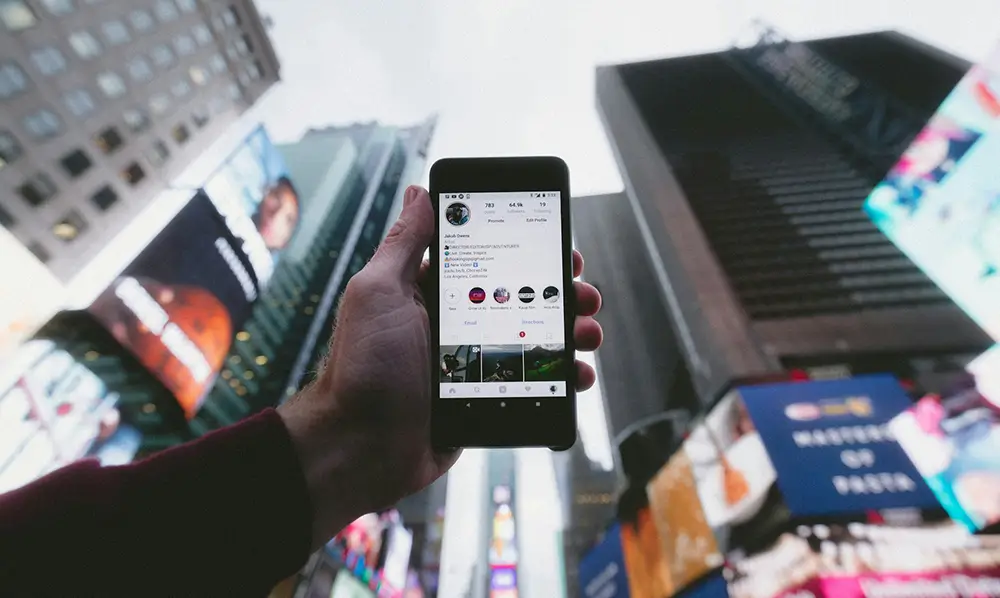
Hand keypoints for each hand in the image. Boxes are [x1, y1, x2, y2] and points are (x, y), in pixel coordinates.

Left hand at [278, 185, 603, 547]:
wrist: (361, 448)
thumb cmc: (363, 368)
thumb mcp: (379, 293)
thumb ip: (404, 244)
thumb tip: (419, 192)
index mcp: (432, 293)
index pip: (491, 260)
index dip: (529, 251)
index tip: (559, 247)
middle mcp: (456, 325)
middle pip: (522, 299)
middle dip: (560, 293)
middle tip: (583, 294)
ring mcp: (474, 364)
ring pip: (535, 341)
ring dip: (570, 333)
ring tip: (587, 334)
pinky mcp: (486, 400)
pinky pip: (533, 384)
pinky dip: (560, 379)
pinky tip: (577, 375)